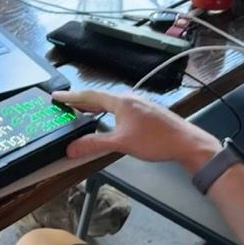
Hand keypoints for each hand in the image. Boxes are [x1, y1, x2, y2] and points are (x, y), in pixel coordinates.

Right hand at [53, 89, 219, 169]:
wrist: (186, 143)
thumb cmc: (156, 141)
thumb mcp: (121, 143)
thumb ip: (94, 144)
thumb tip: (72, 149)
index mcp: (121, 102)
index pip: (90, 96)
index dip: (72, 96)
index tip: (57, 95)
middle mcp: (130, 99)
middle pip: (100, 98)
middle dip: (82, 101)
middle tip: (66, 103)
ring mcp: (140, 105)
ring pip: (111, 103)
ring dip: (96, 107)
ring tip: (83, 111)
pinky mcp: (147, 112)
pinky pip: (121, 108)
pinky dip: (108, 112)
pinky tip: (109, 119)